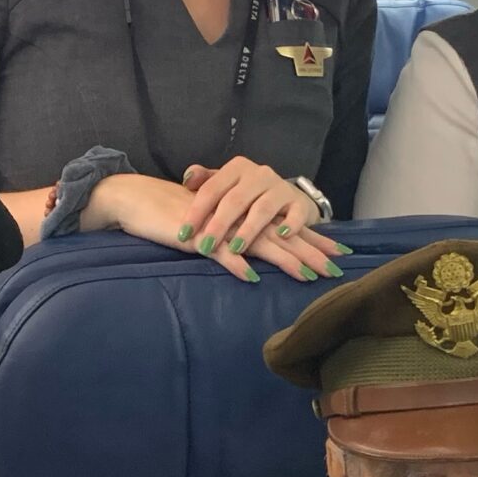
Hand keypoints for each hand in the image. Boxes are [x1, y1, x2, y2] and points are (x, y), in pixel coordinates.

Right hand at [87, 171, 340, 283]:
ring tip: (308, 276)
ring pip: (258, 243)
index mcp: (242, 213)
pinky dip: (236, 263)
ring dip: (284, 260)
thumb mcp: (212, 225)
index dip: (311, 238)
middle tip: (336, 268)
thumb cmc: (175, 214)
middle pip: (280, 235)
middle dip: (310, 252)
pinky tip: (252, 277)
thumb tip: (254, 257)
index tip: (338, 252)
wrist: (139, 199)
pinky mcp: (197, 236)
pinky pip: (219, 251)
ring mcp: (219, 226)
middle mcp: (237, 216)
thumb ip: (234, 235)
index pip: (283, 225)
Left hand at [180, 160, 342, 279]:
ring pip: (263, 208)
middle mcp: (259, 174)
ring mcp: (280, 188)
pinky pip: (296, 214)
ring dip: (248, 230)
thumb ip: (205, 181)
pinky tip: (282, 236)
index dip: (196, 212)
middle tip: (206, 246)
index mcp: (236, 169)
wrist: (287, 197)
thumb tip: (187, 179)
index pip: (212, 189)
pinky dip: (290, 224)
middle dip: (219, 225)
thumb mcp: (226, 184)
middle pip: (235, 200)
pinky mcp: (299, 203)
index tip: (183, 234)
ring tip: (236, 248)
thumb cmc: (248, 195)